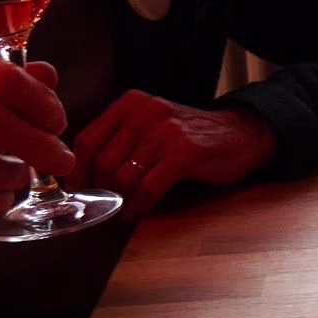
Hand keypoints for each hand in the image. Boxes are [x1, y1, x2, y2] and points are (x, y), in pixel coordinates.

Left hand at [70, 92, 278, 215]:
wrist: (241, 136)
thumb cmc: (190, 137)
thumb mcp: (151, 125)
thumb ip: (120, 139)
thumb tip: (83, 174)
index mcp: (131, 104)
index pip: (87, 140)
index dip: (77, 172)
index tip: (77, 191)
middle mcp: (145, 112)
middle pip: (103, 161)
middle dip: (100, 190)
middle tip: (103, 207)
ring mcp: (166, 131)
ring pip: (124, 176)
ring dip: (120, 202)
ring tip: (123, 211)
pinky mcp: (186, 153)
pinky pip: (149, 187)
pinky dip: (140, 206)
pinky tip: (138, 213)